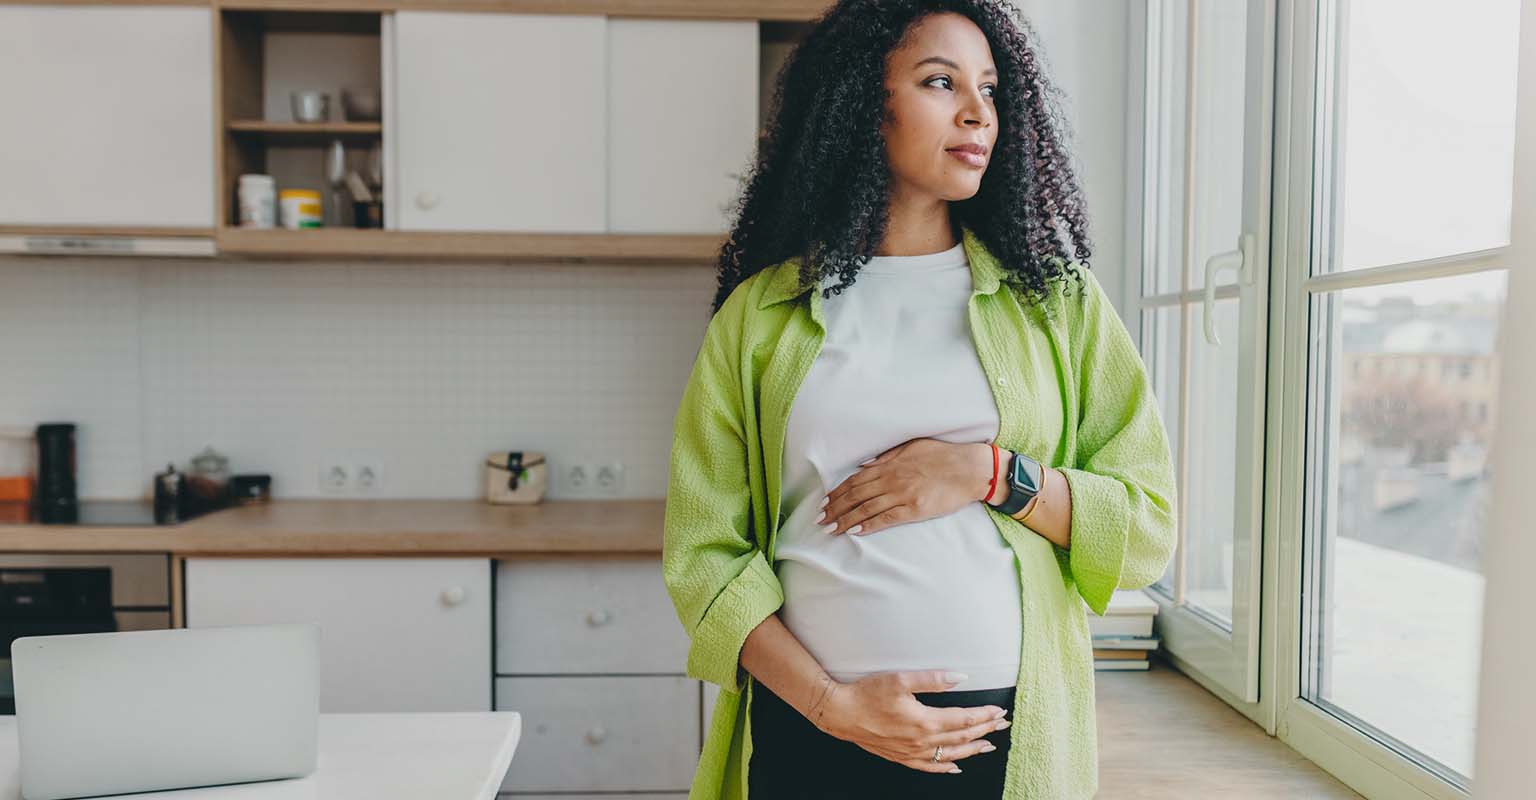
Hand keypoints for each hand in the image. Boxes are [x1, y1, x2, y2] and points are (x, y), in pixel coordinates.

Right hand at [813, 670, 1010, 772]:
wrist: (840, 713)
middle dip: (985, 730)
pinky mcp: (901, 756)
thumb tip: (960, 677)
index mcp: (925, 721)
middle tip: (1003, 724)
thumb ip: (933, 679)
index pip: (964, 719)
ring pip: (950, 754)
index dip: (984, 715)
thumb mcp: (900, 679)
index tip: (1000, 711)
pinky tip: (955, 766)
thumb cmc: (867, 694)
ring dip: (972, 750)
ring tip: (988, 746)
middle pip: (962, 737)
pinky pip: (929, 767)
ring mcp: (912, 752)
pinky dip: (946, 768)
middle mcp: (922, 741)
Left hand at [819, 439, 994, 535]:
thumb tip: (864, 465)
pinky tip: (854, 531)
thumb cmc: (943, 455)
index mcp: (889, 464)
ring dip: (845, 519)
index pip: (855, 480)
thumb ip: (887, 456)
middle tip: (820, 520)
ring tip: (831, 528)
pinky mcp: (914, 509)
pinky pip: (886, 519)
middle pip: (856, 496)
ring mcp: (902, 495)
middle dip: (835, 508)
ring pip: (866, 509)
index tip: (825, 502)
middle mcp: (891, 479)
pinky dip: (868, 525)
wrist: (970, 469)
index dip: (838, 492)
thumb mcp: (912, 446)